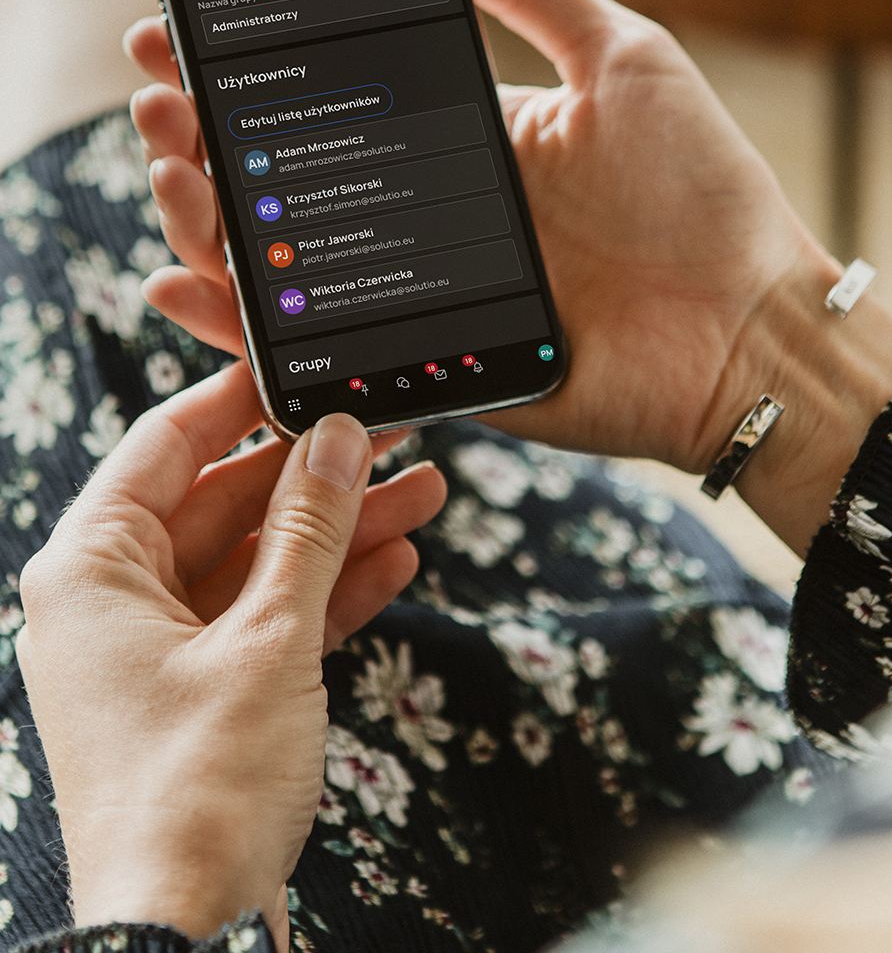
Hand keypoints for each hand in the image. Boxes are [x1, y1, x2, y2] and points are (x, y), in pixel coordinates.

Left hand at [16, 362, 445, 947]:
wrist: (189, 934)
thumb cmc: (199, 790)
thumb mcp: (269, 637)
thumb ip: (308, 529)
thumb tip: (337, 439)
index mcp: (92, 569)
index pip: (166, 446)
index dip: (240, 403)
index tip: (303, 373)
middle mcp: (117, 601)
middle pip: (227, 503)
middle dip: (316, 476)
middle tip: (391, 438)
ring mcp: (162, 649)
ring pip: (259, 560)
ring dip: (338, 531)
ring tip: (421, 493)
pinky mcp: (205, 691)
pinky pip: (269, 617)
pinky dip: (327, 590)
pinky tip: (393, 560)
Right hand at [126, 0, 891, 551]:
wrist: (744, 329)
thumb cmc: (700, 197)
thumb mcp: (622, 58)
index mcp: (460, 148)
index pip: (329, 108)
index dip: (252, 75)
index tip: (184, 36)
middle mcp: (425, 223)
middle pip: (288, 186)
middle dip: (207, 141)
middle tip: (159, 100)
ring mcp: (417, 300)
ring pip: (284, 267)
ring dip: (207, 222)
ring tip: (168, 171)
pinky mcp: (420, 370)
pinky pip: (315, 355)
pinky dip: (241, 331)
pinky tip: (187, 288)